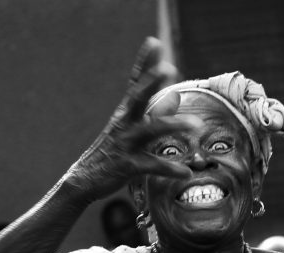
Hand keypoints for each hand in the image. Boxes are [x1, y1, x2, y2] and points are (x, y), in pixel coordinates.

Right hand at [65, 37, 195, 199]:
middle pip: (138, 98)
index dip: (144, 63)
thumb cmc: (112, 152)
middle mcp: (125, 124)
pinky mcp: (127, 166)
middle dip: (151, 82)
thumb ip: (155, 113)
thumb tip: (176, 98)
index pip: (135, 83)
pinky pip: (152, 165)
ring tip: (198, 124)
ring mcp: (125, 144)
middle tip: (168, 68)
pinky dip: (170, 169)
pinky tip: (186, 172)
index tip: (154, 42)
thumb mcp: (132, 130)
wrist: (85, 179)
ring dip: (174, 125)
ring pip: (151, 131)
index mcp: (126, 113)